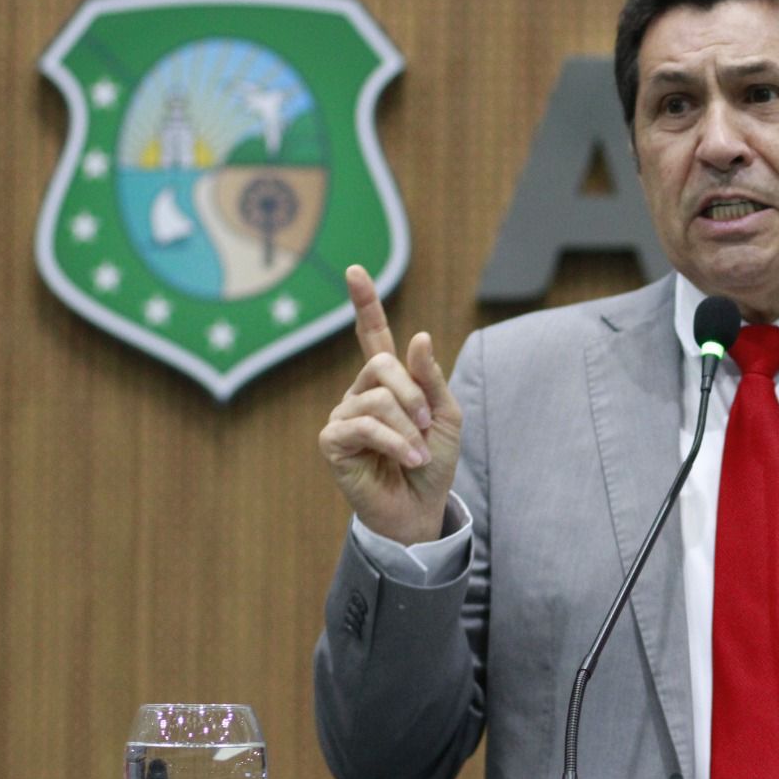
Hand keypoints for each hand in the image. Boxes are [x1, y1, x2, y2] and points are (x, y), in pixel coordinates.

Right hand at [318, 265, 462, 544]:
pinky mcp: (333, 441)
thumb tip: (419, 336)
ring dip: (407, 425)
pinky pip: (362, 425)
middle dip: (412, 392)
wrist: (422, 507)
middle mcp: (360, 392)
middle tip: (426, 424)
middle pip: (380, 364)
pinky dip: (393, 442)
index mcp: (388, 381)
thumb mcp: (444, 415)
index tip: (356, 271)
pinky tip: (408, 459)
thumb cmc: (433, 461)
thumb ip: (431, 378)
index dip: (365, 304)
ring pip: (376, 397)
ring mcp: (344, 415)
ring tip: (418, 452)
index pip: (371, 335)